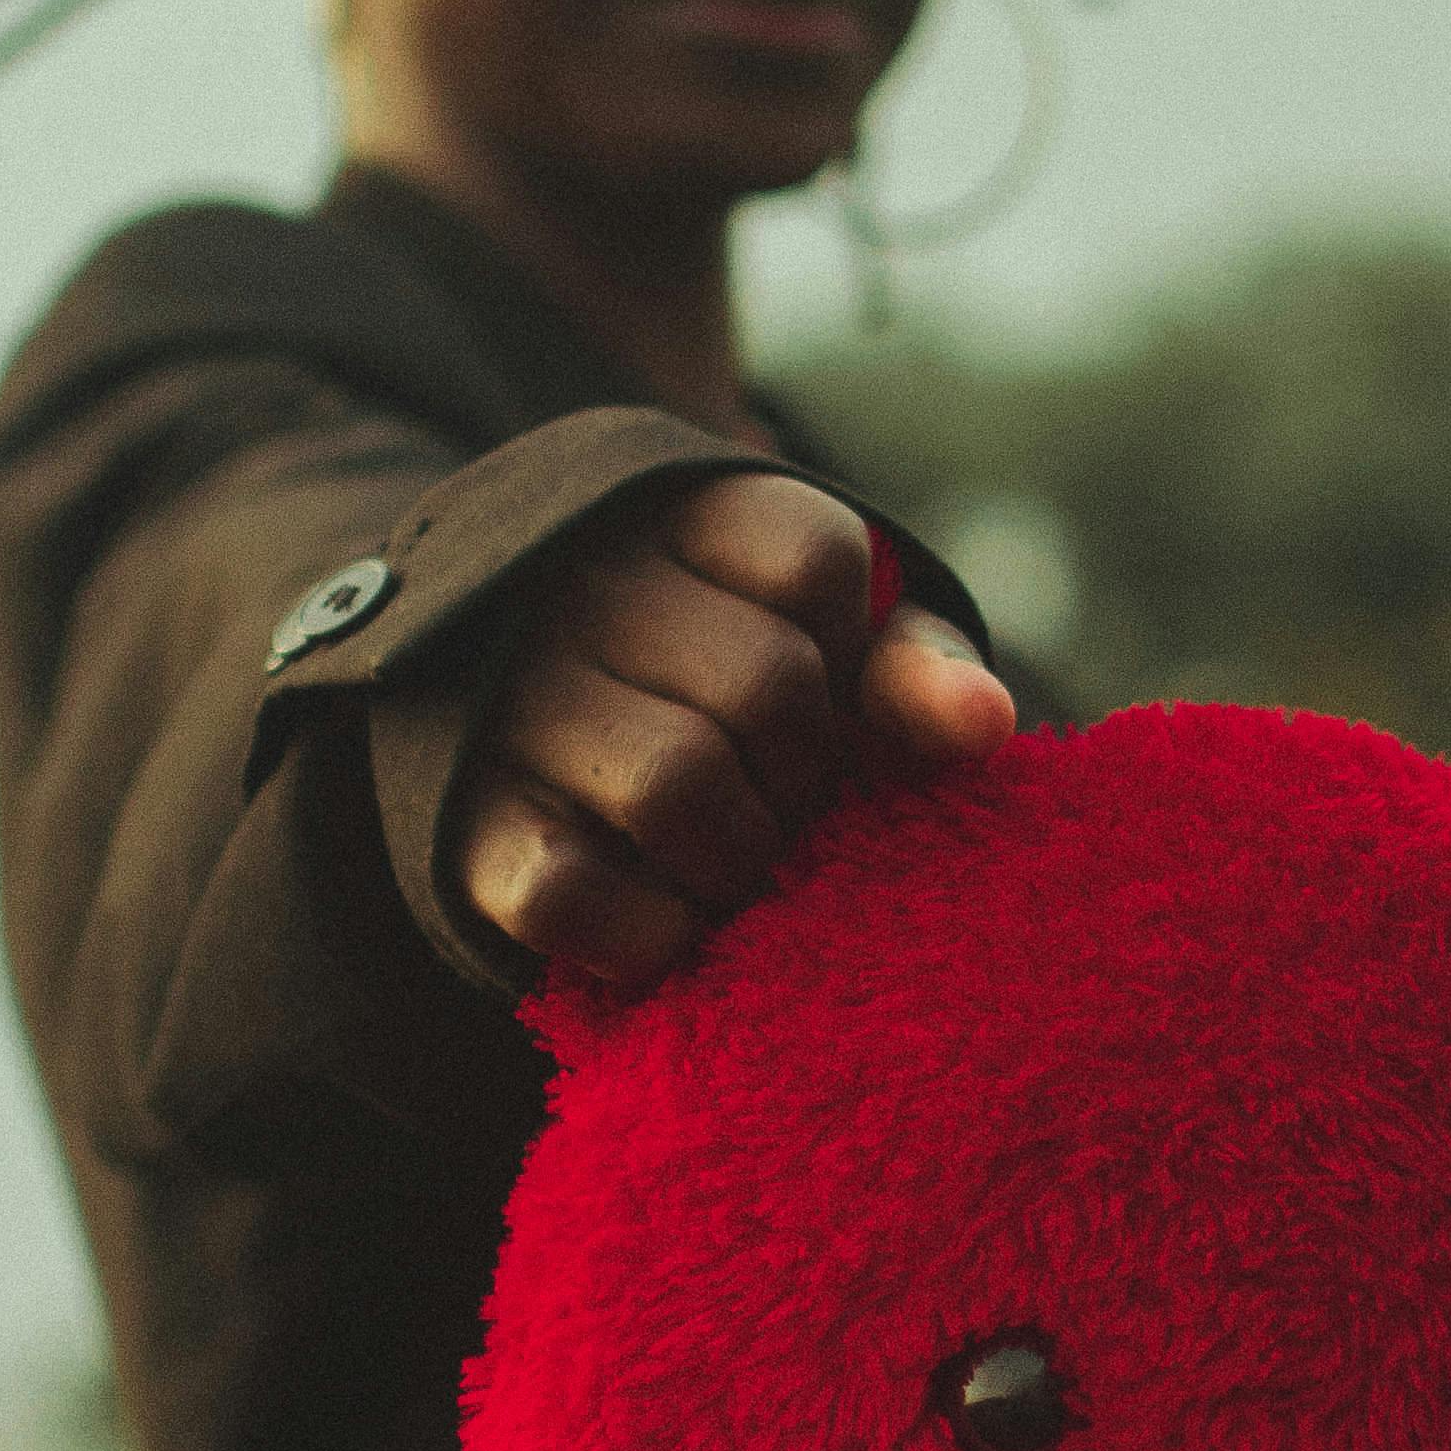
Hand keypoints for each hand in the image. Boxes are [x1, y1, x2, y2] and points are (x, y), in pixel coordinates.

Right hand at [452, 471, 1014, 994]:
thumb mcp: (818, 641)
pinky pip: (573, 894)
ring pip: (679, 786)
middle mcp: (574, 588)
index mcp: (671, 515)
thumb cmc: (709, 683)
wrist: (497, 721)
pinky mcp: (465, 826)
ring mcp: (506, 704)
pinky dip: (648, 936)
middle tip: (779, 807)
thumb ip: (909, 668)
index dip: (849, 655)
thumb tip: (985, 727)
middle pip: (766, 684)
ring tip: (729, 866)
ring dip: (737, 862)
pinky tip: (663, 924)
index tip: (815, 694)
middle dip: (805, 775)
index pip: (817, 560)